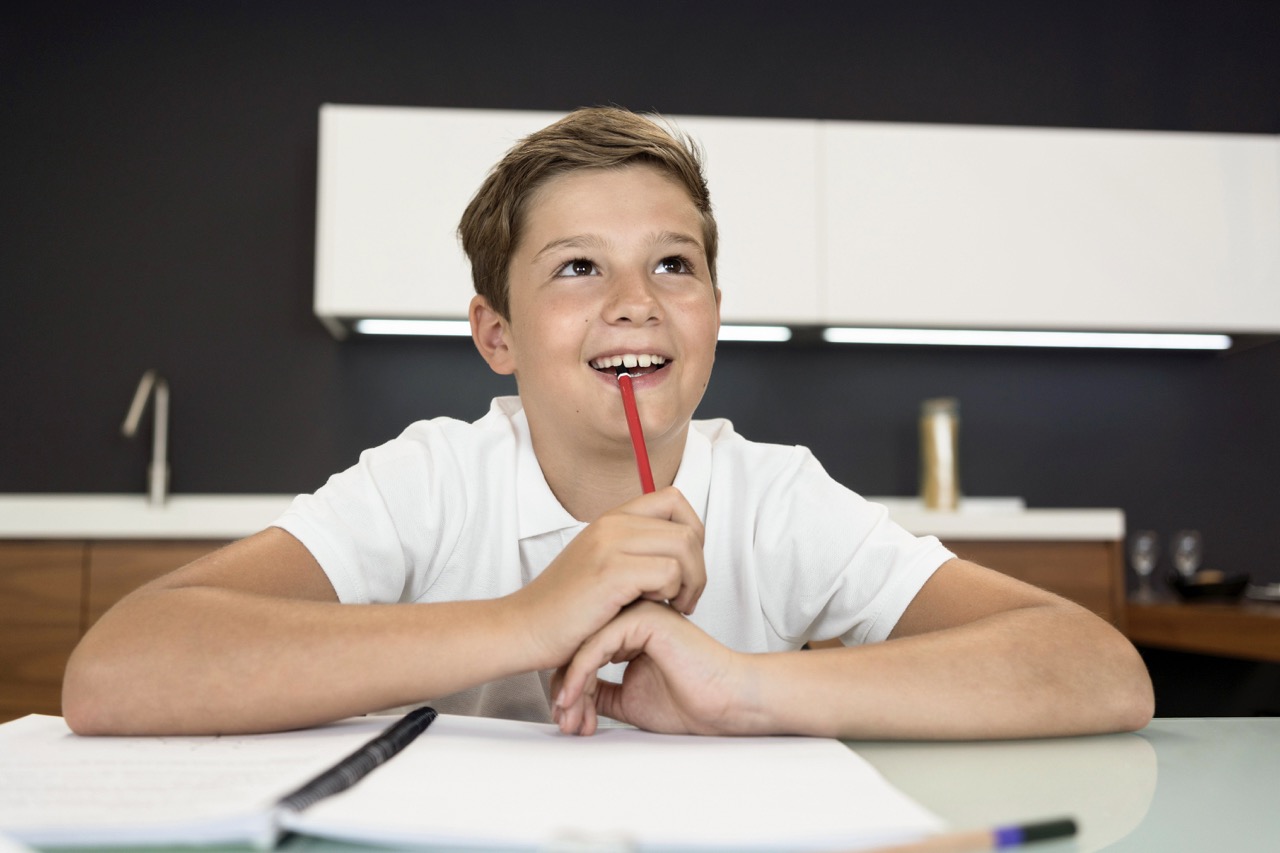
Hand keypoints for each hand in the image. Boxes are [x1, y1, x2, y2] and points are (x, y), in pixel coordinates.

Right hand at [508, 487, 706, 669]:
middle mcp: (611, 523)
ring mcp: (610, 545)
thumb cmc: (566, 609)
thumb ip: (635, 552)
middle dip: (699, 567)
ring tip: (675, 605)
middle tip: (686, 596)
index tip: (684, 568)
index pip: (674, 499)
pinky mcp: (611, 573)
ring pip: (685, 547)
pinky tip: (658, 610)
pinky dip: (673, 594)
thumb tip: (683, 552)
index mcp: (612, 518)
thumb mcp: (602, 566)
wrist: (524, 628)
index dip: (692, 532)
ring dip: (691, 582)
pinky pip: (668, 572)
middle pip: (688, 527)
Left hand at [550, 600, 754, 736]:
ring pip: (585, 645)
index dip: (571, 687)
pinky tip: (575, 698)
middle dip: (566, 688)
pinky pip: (599, 644)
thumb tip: (571, 697)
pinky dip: (581, 673)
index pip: (586, 652)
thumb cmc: (690, 701)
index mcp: (632, 629)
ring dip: (571, 684)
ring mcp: (639, 613)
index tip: (565, 719)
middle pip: (581, 647)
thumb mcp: (629, 699)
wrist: (725, 703)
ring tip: (567, 715)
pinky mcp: (644, 619)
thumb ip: (602, 691)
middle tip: (563, 720)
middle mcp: (633, 616)